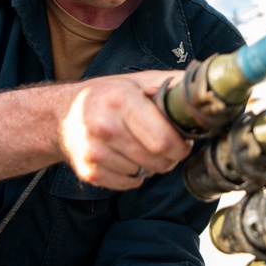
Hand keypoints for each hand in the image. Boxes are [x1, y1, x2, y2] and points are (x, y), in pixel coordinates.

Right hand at [59, 70, 189, 189]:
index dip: (182, 145)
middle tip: (168, 146)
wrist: (61, 114)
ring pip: (145, 174)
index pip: (164, 140)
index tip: (183, 140)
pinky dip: (135, 175)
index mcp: (121, 101)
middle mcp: (105, 127)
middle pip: (158, 160)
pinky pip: (129, 184)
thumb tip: (204, 84)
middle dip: (170, 157)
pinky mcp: (89, 172)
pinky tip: (127, 157)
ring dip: (152, 165)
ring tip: (142, 147)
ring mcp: (95, 153)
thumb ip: (171, 83)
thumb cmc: (106, 96)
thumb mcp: (137, 81)